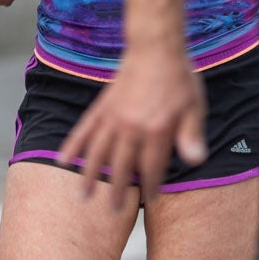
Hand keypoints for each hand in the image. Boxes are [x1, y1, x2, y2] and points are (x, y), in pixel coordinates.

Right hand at [57, 44, 205, 207]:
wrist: (156, 48)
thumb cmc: (179, 78)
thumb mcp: (194, 106)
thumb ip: (192, 135)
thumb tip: (196, 161)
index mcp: (156, 129)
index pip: (153, 166)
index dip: (152, 185)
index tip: (150, 199)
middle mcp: (131, 126)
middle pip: (122, 165)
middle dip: (119, 190)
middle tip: (113, 211)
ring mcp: (114, 117)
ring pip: (98, 152)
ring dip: (90, 175)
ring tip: (83, 196)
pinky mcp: (102, 107)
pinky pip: (84, 129)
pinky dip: (72, 145)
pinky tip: (62, 160)